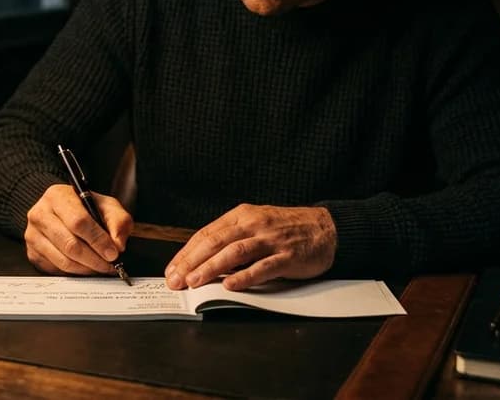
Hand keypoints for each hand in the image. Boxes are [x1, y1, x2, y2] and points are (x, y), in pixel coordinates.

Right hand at [25, 183, 133, 275]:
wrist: (62, 212)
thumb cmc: (85, 209)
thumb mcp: (107, 206)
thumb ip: (118, 221)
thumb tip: (117, 245)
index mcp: (57, 196)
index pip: (78, 221)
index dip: (97, 240)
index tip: (112, 253)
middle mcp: (40, 214)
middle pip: (69, 244)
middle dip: (94, 259)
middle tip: (109, 265)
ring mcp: (33, 235)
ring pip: (63, 261)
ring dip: (86, 269)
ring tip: (100, 267)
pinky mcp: (32, 253)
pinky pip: (56, 270)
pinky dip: (75, 273)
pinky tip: (86, 267)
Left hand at [165, 204, 336, 290]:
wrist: (326, 228)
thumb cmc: (287, 229)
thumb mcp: (256, 224)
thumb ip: (231, 239)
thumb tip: (202, 260)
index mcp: (242, 215)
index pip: (207, 234)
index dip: (187, 252)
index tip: (172, 269)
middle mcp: (254, 224)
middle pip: (216, 242)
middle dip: (192, 262)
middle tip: (176, 279)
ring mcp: (271, 240)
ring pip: (235, 252)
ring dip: (211, 267)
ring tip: (194, 281)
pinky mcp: (287, 256)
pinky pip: (262, 267)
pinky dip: (244, 276)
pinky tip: (230, 285)